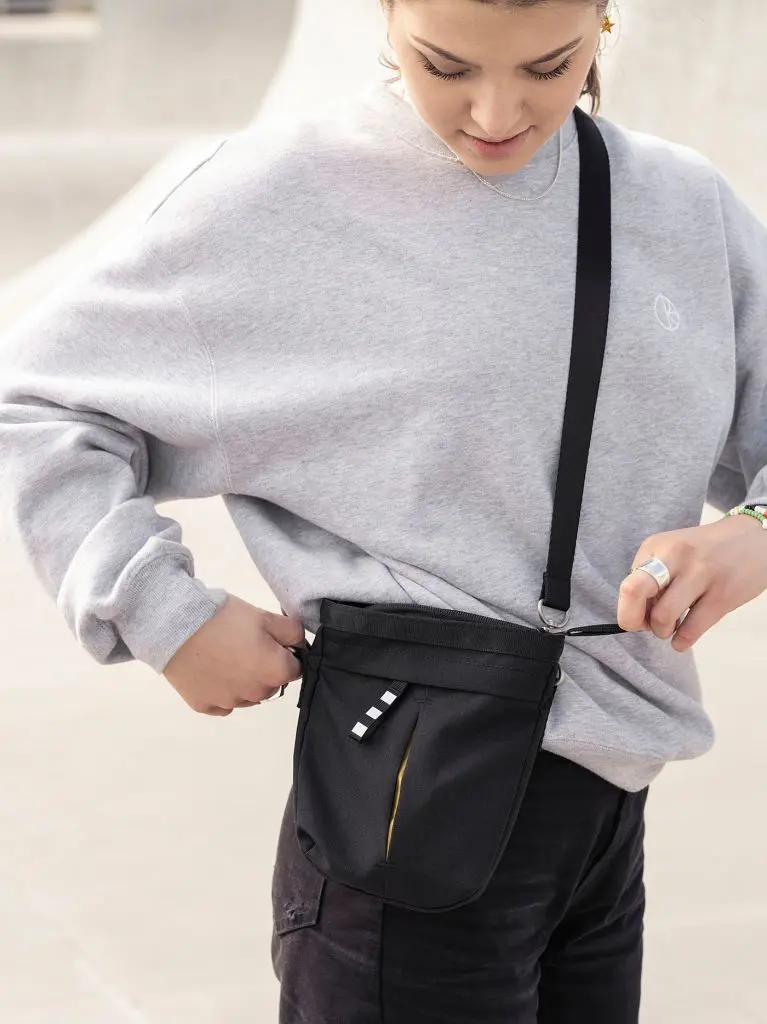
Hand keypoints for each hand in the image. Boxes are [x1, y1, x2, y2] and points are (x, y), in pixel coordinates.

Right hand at [162, 595, 305, 715]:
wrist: (175, 624)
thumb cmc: (224, 617)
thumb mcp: (264, 616)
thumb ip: (292, 632)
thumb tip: (300, 644)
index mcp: (275, 672)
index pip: (296, 668)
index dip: (285, 653)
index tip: (270, 642)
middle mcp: (256, 695)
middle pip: (271, 684)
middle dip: (265, 668)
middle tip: (245, 645)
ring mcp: (229, 703)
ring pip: (247, 696)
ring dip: (244, 682)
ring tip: (225, 656)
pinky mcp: (205, 707)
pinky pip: (222, 703)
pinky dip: (221, 689)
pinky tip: (211, 670)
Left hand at [618, 516, 766, 651]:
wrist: (753, 538)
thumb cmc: (704, 552)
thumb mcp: (671, 551)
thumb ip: (650, 578)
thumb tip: (636, 617)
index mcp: (656, 546)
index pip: (627, 584)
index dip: (629, 608)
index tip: (641, 614)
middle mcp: (675, 556)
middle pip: (634, 591)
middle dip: (633, 620)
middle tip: (647, 626)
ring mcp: (700, 574)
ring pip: (662, 616)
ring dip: (662, 631)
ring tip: (671, 628)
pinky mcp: (723, 595)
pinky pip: (692, 629)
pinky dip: (682, 641)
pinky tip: (683, 639)